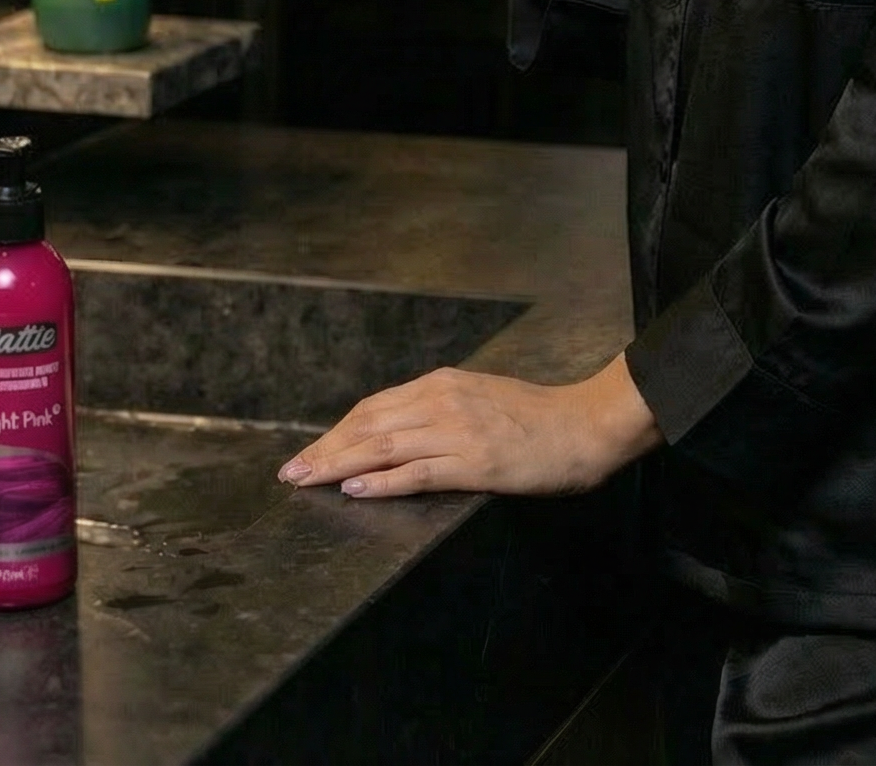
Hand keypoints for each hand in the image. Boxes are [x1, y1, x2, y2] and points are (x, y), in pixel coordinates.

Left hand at [275, 354, 661, 499]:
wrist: (583, 425)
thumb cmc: (536, 417)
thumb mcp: (480, 399)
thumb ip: (441, 409)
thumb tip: (402, 429)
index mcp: (442, 384)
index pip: (374, 407)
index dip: (338, 431)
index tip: (310, 452)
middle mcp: (442, 400)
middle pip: (369, 425)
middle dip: (325, 449)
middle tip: (291, 473)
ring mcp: (457, 430)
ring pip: (384, 446)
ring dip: (339, 464)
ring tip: (307, 481)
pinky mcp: (475, 461)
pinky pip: (419, 472)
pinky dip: (383, 482)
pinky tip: (355, 490)